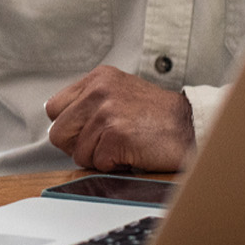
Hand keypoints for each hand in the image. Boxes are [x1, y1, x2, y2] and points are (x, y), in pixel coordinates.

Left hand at [45, 66, 194, 172]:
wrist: (190, 126)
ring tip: (123, 146)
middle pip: (59, 133)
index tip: (87, 133)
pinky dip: (114, 166)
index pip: (53, 108)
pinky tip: (131, 153)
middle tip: (104, 144)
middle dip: (78, 146)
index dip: (68, 128)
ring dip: (100, 158)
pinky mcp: (116, 135)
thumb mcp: (119, 92)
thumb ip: (89, 102)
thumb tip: (61, 125)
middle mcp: (98, 91)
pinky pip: (98, 163)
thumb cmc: (157, 116)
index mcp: (97, 78)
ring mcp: (106, 112)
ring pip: (78, 153)